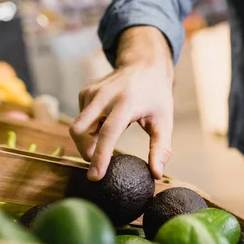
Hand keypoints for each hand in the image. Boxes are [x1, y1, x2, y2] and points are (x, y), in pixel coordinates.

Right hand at [70, 26, 173, 180]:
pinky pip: (81, 118)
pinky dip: (90, 128)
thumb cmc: (156, 97)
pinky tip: (105, 123)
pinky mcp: (85, 92)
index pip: (108, 133)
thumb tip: (156, 175)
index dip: (100, 157)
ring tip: (106, 141)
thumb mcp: (164, 121)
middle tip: (98, 165)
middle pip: (80, 130)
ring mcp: (92, 92)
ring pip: (78, 126)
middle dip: (84, 151)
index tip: (95, 176)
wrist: (144, 66)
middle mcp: (104, 96)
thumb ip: (161, 148)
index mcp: (126, 103)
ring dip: (88, 141)